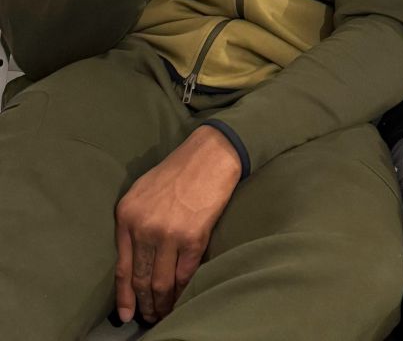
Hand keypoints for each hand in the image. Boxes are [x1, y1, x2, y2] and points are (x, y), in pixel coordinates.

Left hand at [114, 126, 241, 324]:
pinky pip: (184, 275)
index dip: (124, 296)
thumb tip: (132, 259)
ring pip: (161, 283)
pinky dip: (182, 291)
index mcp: (126, 215)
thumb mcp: (143, 192)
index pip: (122, 268)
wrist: (210, 155)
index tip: (127, 314)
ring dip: (163, 303)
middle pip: (141, 279)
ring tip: (165, 312)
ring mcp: (167, 234)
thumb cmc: (178, 170)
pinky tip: (183, 298)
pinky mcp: (193, 237)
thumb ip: (134, 223)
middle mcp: (143, 227)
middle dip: (145, 304)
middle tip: (149, 317)